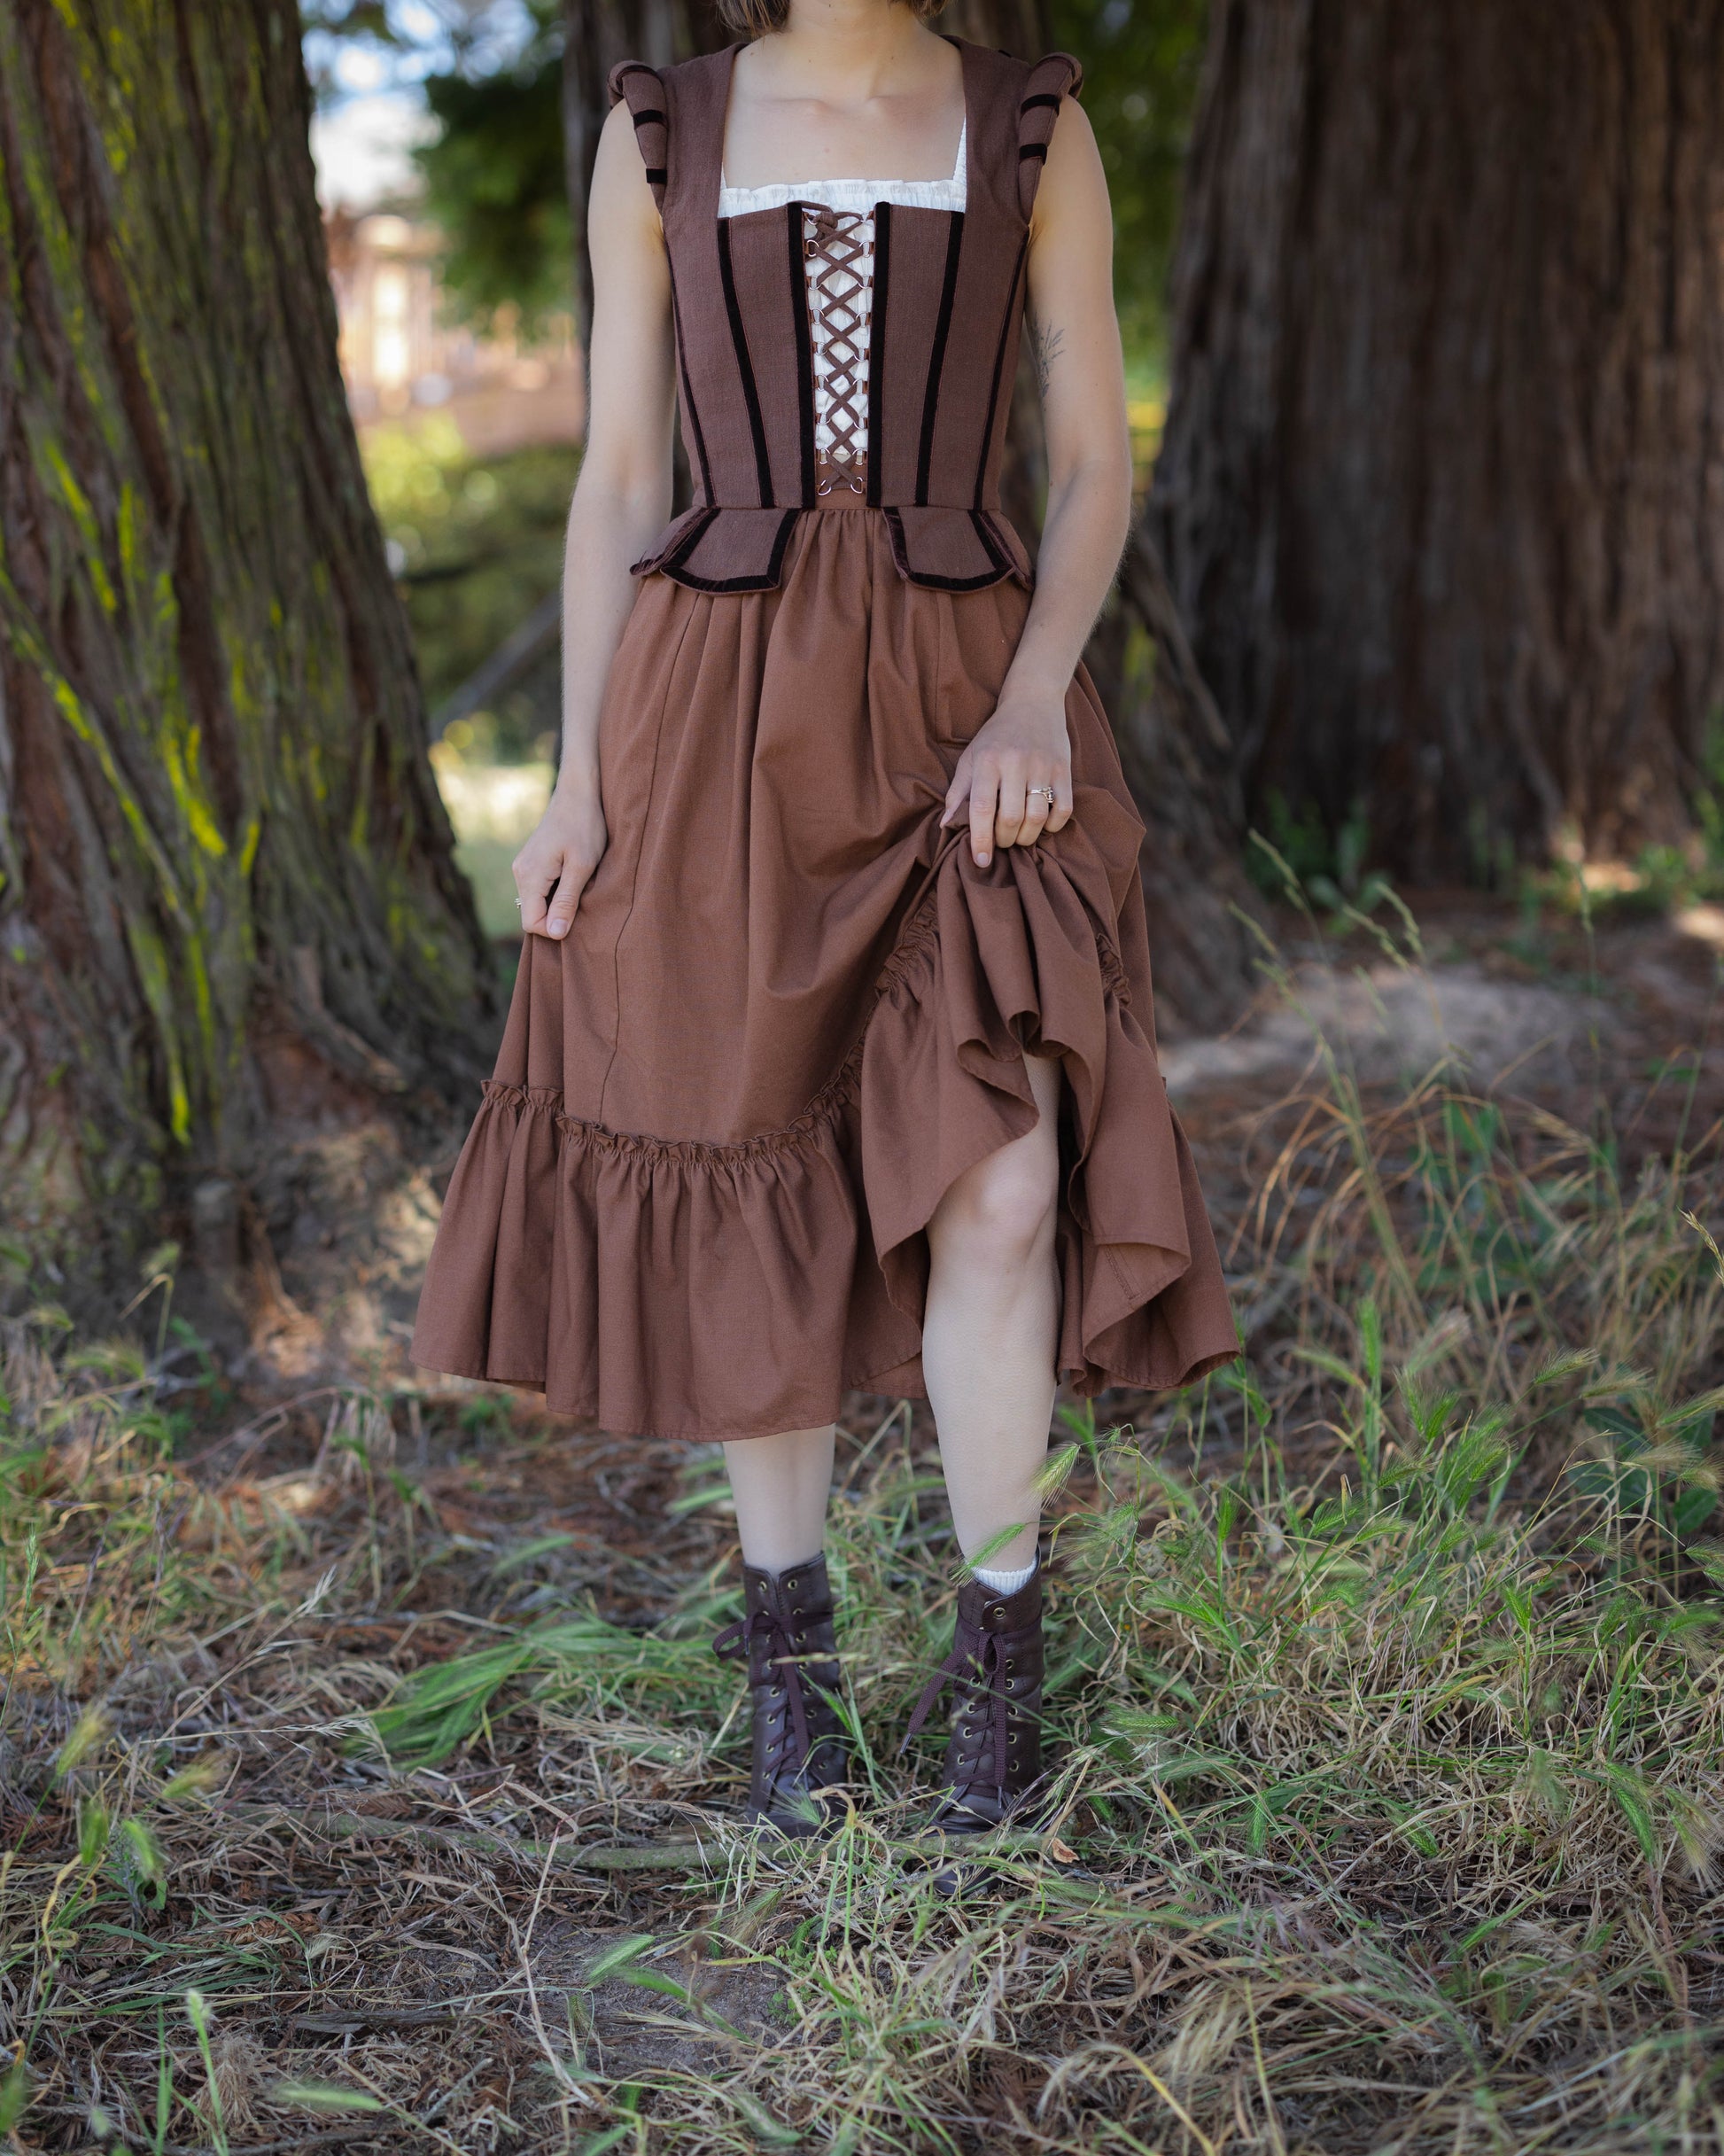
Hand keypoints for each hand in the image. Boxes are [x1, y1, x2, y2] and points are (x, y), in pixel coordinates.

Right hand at [512, 776, 607, 938]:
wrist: (578, 794)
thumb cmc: (585, 827)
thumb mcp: (582, 867)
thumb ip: (566, 901)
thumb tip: (556, 933)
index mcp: (530, 875)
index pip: (531, 924)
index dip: (555, 928)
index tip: (578, 913)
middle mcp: (520, 873)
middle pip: (532, 915)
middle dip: (557, 916)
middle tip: (583, 897)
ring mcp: (523, 867)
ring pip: (536, 903)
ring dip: (558, 903)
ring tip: (579, 884)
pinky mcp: (530, 863)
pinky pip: (539, 890)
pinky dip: (555, 892)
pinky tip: (573, 877)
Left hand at [940, 686, 1073, 866]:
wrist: (1032, 702)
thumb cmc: (995, 738)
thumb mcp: (970, 758)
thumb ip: (958, 792)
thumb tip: (945, 825)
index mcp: (987, 761)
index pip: (982, 808)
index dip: (980, 839)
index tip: (981, 861)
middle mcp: (1015, 762)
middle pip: (1011, 818)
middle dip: (1005, 841)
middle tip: (1002, 842)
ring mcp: (1042, 765)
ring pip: (1037, 818)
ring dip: (1027, 838)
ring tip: (1019, 836)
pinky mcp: (1064, 769)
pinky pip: (1063, 810)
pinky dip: (1052, 826)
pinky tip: (1042, 824)